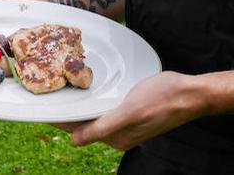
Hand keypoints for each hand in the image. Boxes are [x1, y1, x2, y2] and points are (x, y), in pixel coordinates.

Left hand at [58, 71, 206, 150]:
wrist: (191, 95)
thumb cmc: (164, 98)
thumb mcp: (131, 111)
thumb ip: (103, 127)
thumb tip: (74, 141)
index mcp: (115, 137)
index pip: (78, 128)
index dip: (60, 118)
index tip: (42, 108)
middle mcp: (119, 135)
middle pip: (85, 123)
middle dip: (68, 112)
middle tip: (51, 93)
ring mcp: (126, 126)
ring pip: (95, 117)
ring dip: (81, 107)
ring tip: (65, 92)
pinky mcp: (133, 116)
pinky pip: (106, 112)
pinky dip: (95, 104)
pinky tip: (91, 93)